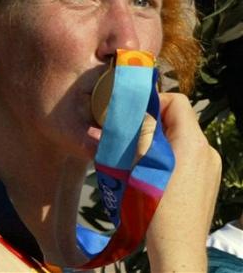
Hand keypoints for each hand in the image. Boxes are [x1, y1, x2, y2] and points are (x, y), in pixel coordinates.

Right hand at [146, 93, 220, 272]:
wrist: (177, 247)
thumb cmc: (156, 204)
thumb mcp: (142, 161)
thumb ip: (144, 130)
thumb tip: (142, 109)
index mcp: (193, 141)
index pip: (178, 102)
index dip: (157, 103)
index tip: (138, 117)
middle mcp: (207, 149)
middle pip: (181, 120)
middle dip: (157, 124)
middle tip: (136, 138)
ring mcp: (212, 166)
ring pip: (184, 139)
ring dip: (164, 141)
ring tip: (145, 158)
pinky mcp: (210, 180)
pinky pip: (190, 156)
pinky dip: (173, 156)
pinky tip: (160, 174)